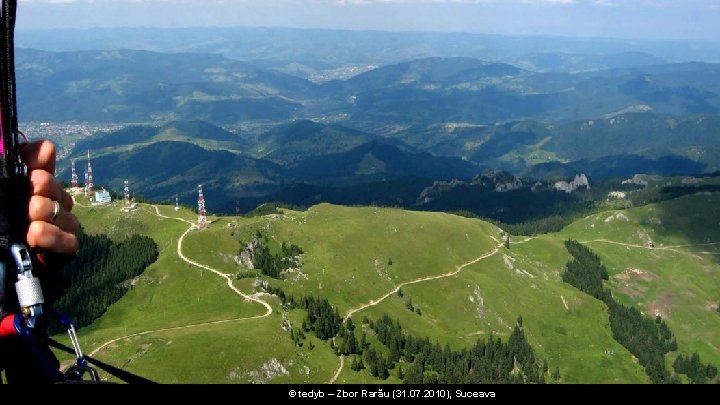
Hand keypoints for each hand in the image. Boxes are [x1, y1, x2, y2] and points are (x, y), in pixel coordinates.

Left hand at [21, 140, 79, 254]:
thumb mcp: (1, 189)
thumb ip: (15, 164)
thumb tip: (47, 146)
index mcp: (29, 189)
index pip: (45, 167)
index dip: (43, 166)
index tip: (33, 173)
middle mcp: (45, 207)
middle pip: (59, 192)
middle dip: (47, 190)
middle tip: (31, 193)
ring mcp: (56, 230)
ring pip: (67, 216)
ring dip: (48, 213)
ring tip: (30, 216)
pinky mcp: (61, 254)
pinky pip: (70, 241)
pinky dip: (54, 237)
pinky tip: (36, 233)